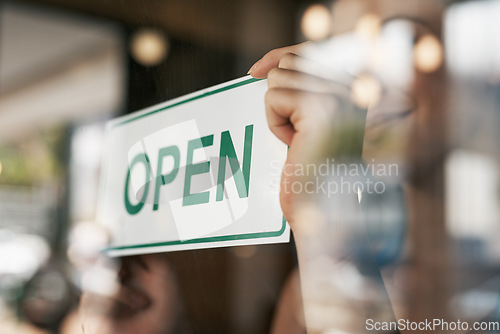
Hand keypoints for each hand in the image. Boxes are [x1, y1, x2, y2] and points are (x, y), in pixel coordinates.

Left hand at [248, 43, 364, 228]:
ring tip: (299, 139)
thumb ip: (297, 87)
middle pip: (291, 60)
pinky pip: (274, 99)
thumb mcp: (304, 120)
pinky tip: (295, 144)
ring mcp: (340, 95)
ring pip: (279, 78)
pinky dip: (275, 124)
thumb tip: (267, 66)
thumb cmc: (310, 168)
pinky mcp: (321, 108)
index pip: (309, 52)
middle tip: (296, 130)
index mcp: (353, 87)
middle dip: (280, 96)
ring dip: (277, 112)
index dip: (278, 56)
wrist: (322, 208)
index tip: (254, 71)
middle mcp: (353, 86)